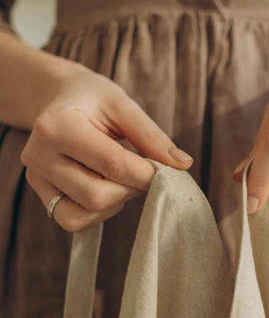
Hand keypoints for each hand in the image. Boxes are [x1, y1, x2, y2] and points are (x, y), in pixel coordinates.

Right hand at [22, 68, 191, 231]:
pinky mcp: (41, 192)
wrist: (58, 97)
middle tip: (144, 173)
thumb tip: (183, 165)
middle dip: (131, 189)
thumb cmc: (92, 98)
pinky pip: (72, 220)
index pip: (110, 163)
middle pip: (96, 195)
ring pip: (82, 214)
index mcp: (57, 125)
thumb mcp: (123, 105)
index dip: (146, 174)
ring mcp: (36, 177)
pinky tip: (107, 188)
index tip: (169, 173)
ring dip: (114, 204)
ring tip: (123, 178)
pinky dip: (97, 213)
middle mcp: (39, 154)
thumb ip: (151, 136)